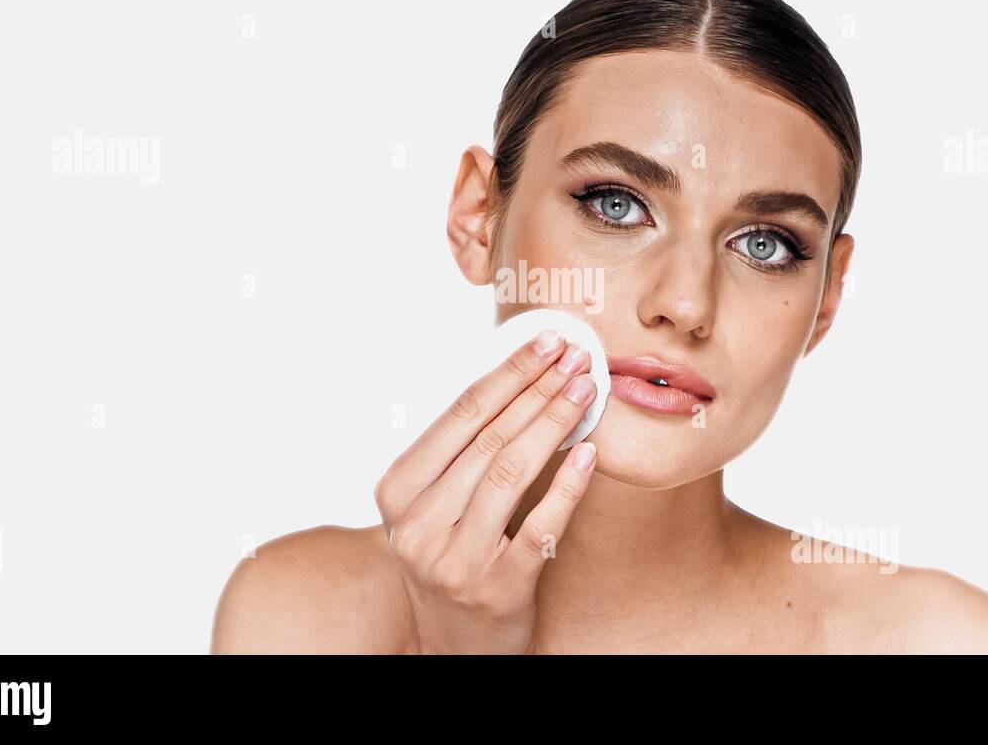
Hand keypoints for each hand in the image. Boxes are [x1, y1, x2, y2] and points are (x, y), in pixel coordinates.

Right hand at [373, 329, 598, 653]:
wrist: (455, 647)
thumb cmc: (451, 559)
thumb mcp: (435, 507)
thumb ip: (461, 453)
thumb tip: (519, 378)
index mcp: (397, 492)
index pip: (459, 416)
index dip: (507, 373)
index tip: (544, 341)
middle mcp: (417, 524)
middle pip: (487, 437)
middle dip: (538, 389)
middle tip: (576, 358)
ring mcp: (455, 559)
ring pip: (510, 471)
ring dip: (554, 423)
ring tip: (586, 392)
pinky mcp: (497, 588)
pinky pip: (539, 525)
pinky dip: (568, 486)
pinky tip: (590, 455)